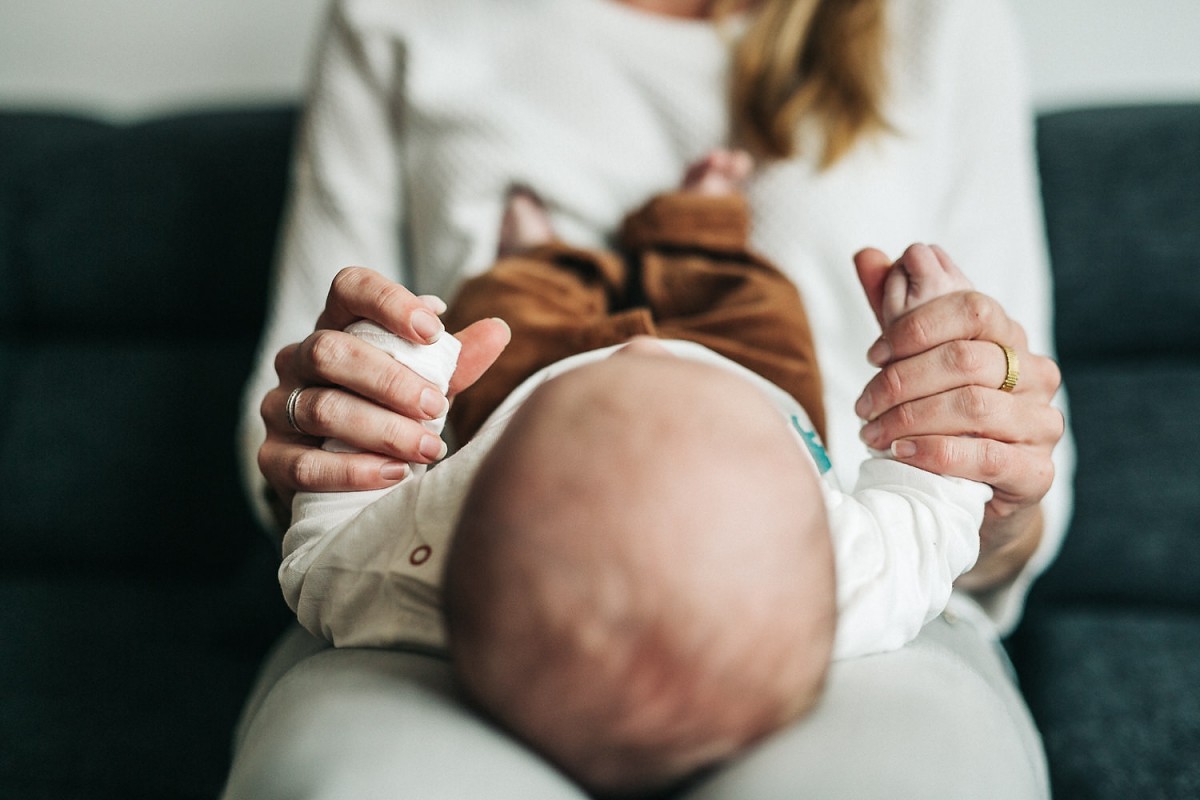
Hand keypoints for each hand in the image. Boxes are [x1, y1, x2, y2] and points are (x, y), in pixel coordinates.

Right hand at [258, 267, 509, 510]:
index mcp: (336, 327)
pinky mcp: (271, 458)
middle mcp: (298, 359)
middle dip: (390, 380)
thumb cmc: (391, 414)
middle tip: (436, 406)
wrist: (348, 475)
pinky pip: (304, 464)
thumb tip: (499, 330)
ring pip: (321, 408)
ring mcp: (279, 407)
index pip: (349, 288)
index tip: (434, 330)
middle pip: (331, 350)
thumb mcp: (425, 384)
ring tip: (428, 449)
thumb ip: (455, 361)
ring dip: (382, 430)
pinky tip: (395, 475)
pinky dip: (354, 471)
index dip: (388, 301)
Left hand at [852, 247, 1065, 584]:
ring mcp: (1042, 424)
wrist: (970, 496)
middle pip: (966, 358)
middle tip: (862, 406)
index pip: (973, 308)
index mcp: (1009, 338)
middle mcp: (1035, 374)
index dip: (915, 326)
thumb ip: (893, 309)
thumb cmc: (939, 419)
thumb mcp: (912, 360)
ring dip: (909, 418)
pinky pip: (986, 455)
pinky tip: (902, 454)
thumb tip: (867, 255)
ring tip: (872, 434)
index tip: (873, 354)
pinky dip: (935, 452)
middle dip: (900, 381)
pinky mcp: (1037, 472)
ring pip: (973, 405)